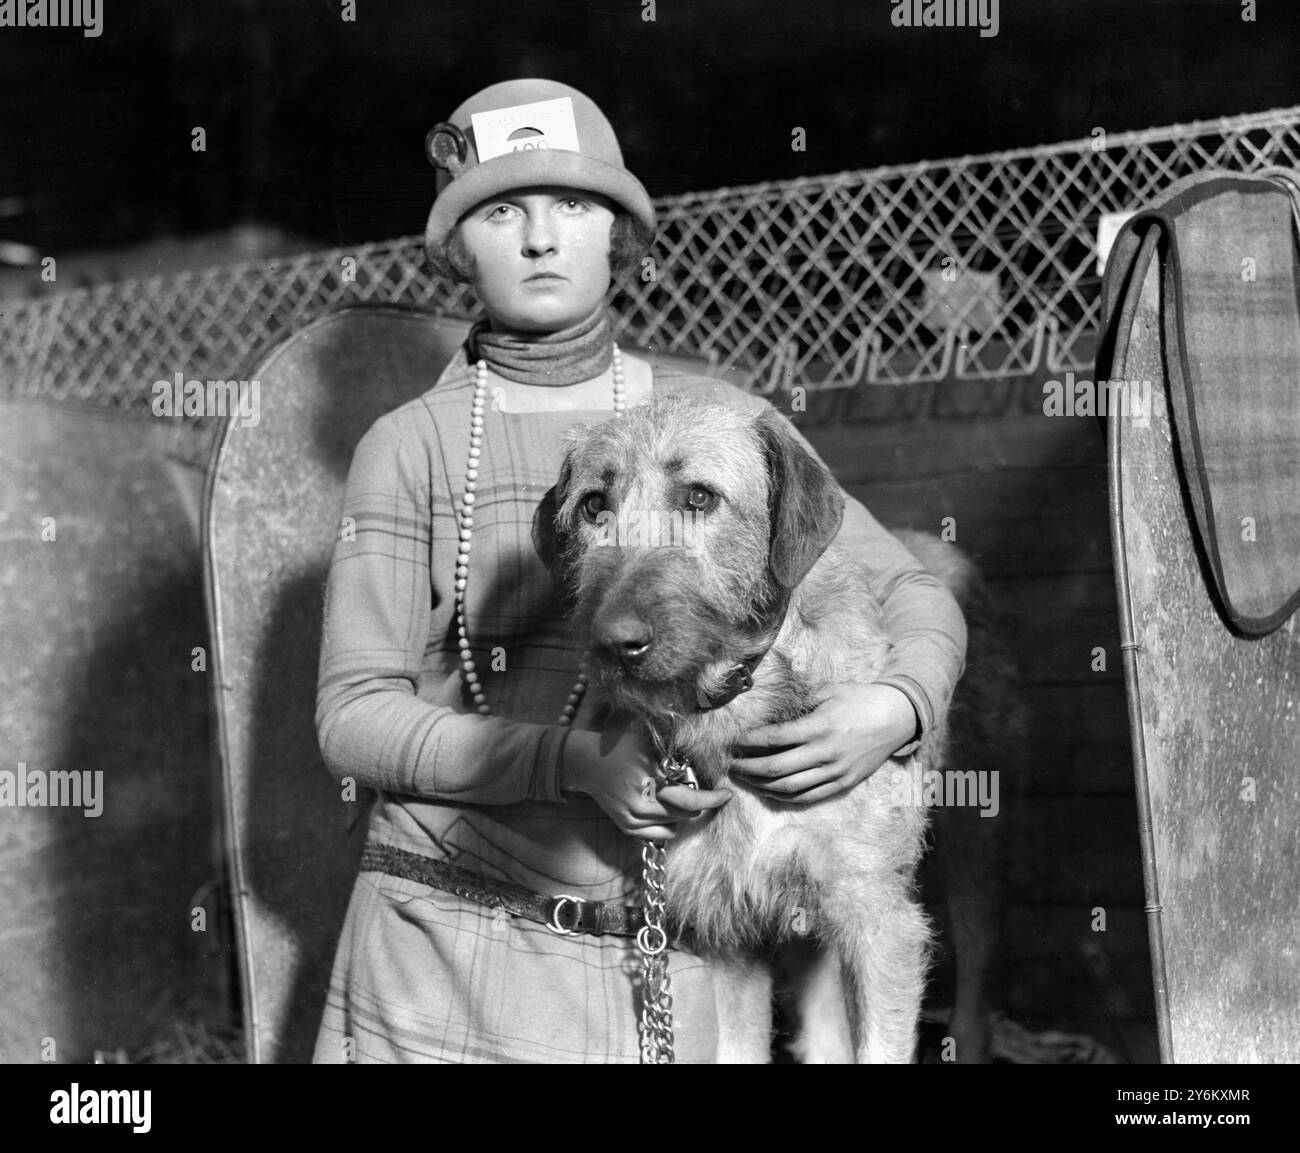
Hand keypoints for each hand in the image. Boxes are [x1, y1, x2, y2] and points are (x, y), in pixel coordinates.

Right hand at [560, 716, 732, 839]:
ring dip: (684, 812)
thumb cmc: (620, 744)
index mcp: (649, 779)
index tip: (727, 794)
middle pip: (686, 813)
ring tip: (678, 793)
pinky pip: (662, 833)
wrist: (586, 763)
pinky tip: (667, 806)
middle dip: (698, 801)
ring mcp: (633, 818)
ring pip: (676, 825)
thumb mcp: (646, 733)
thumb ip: (674, 735)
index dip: (713, 798)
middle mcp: (641, 803)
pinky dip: (671, 823)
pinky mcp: (627, 827)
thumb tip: (704, 733)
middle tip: (700, 788)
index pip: (690, 798)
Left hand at [729, 683, 918, 804]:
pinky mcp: (842, 784)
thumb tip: (767, 705)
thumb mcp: (829, 690)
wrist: (896, 718)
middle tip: (730, 764)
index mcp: (819, 726)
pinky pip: (807, 797)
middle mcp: (825, 753)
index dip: (749, 742)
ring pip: (788, 787)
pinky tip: (768, 790)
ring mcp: (834, 772)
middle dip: (747, 767)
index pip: (773, 738)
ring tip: (744, 778)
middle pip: (775, 768)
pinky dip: (783, 796)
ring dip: (760, 785)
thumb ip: (799, 700)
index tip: (734, 741)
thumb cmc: (859, 699)